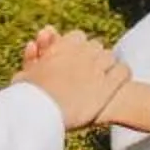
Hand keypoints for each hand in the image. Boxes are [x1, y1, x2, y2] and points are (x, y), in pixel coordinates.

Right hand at [13, 29, 128, 130]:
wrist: (40, 112)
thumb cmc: (28, 96)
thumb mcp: (25, 73)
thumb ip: (32, 57)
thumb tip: (34, 45)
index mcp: (63, 46)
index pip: (77, 37)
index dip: (76, 48)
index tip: (74, 58)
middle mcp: (82, 53)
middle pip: (96, 46)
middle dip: (93, 55)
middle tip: (89, 69)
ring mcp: (96, 68)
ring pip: (110, 57)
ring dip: (108, 65)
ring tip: (105, 76)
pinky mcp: (107, 86)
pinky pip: (123, 72)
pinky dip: (122, 75)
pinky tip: (118, 82)